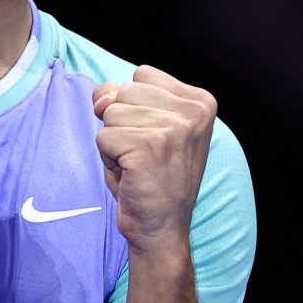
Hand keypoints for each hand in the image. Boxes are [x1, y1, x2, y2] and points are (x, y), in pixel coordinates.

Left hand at [92, 66, 215, 246]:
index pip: (142, 74)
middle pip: (125, 91)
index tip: (153, 137)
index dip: (134, 105)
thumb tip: (102, 98)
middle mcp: (194, 111)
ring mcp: (174, 128)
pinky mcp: (150, 147)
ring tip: (138, 164)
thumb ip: (122, 97)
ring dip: (115, 142)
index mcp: (200, 101)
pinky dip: (108, 159)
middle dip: (122, 123)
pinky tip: (131, 174)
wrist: (162, 228)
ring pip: (111, 113)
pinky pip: (103, 137)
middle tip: (143, 154)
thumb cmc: (152, 177)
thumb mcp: (144, 125)